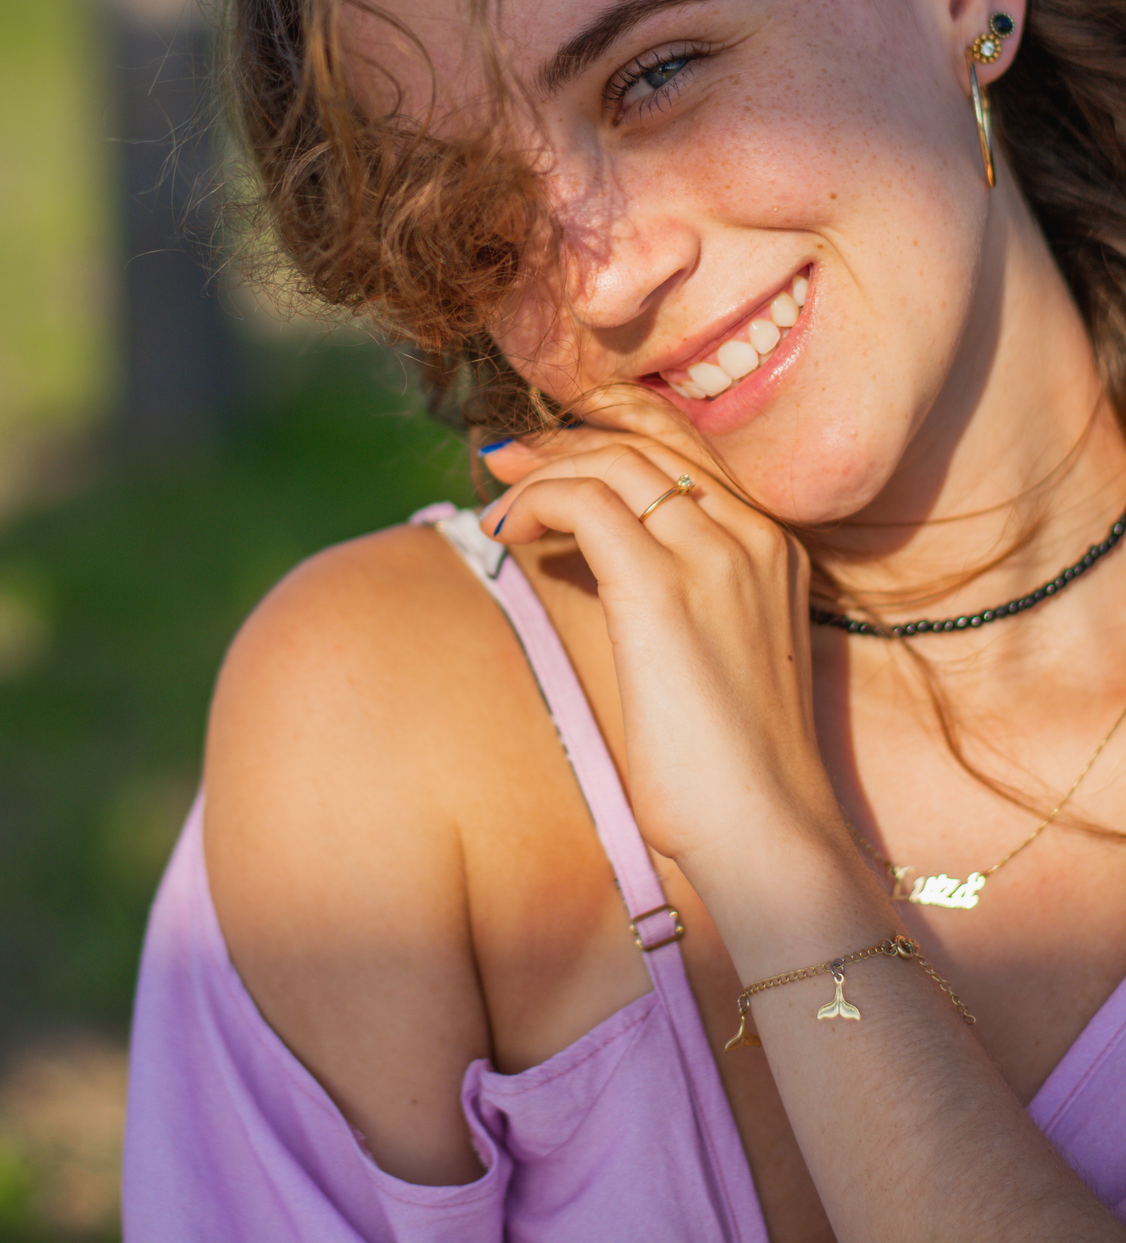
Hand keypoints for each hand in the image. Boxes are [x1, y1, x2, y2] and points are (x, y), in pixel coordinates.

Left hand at [478, 427, 842, 897]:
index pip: (685, 452)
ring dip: (542, 475)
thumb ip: (678, 598)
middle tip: (507, 462)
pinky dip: (535, 503)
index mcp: (773, 546)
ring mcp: (714, 554)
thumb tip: (592, 562)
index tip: (548, 457)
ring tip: (499, 509)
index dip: (608, 438)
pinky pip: (584, 501)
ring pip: (611, 462)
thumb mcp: (716, 658)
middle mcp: (752, 534)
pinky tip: (505, 535)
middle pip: (645, 444)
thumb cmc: (732, 771)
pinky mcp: (662, 587)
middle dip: (565, 442)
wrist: (769, 833)